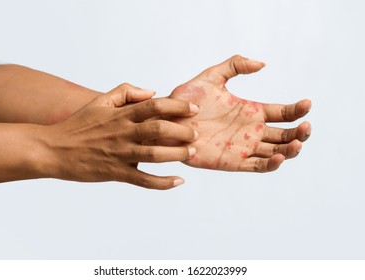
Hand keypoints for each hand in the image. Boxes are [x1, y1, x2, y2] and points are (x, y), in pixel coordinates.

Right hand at [43, 83, 198, 188]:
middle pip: (160, 129)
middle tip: (196, 133)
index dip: (178, 106)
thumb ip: (126, 91)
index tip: (194, 109)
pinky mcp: (115, 173)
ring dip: (177, 154)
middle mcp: (123, 133)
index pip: (155, 106)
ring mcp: (120, 154)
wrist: (53, 149)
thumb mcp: (99, 101)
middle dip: (183, 131)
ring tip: (191, 152)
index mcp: (121, 115)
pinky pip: (143, 180)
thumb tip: (152, 92)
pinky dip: (162, 182)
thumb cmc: (78, 125)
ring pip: (155, 154)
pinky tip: (178, 181)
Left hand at [168, 55, 311, 171]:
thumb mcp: (212, 76)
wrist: (167, 120)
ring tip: (297, 141)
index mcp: (250, 111)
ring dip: (291, 149)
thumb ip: (235, 66)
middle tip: (306, 126)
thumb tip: (263, 64)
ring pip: (276, 152)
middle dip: (299, 132)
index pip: (282, 113)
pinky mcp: (233, 162)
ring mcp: (243, 147)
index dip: (296, 110)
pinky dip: (271, 164)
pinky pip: (257, 166)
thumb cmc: (186, 99)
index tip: (306, 104)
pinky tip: (279, 156)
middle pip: (284, 135)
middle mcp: (251, 130)